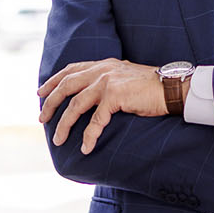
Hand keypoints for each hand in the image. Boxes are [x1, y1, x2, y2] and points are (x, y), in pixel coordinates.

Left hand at [36, 58, 165, 153]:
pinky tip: (85, 148)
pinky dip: (88, 136)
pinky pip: (95, 121)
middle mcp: (102, 70)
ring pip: (75, 105)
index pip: (71, 70)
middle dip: (50, 102)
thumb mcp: (125, 78)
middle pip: (66, 85)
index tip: (41, 91)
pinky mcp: (115, 96)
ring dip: (64, 124)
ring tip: (58, 139)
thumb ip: (109, 81)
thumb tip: (95, 96)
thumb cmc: (152, 88)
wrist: (172, 89)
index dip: (54, 81)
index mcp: (104, 64)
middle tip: (41, 118)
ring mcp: (108, 82)